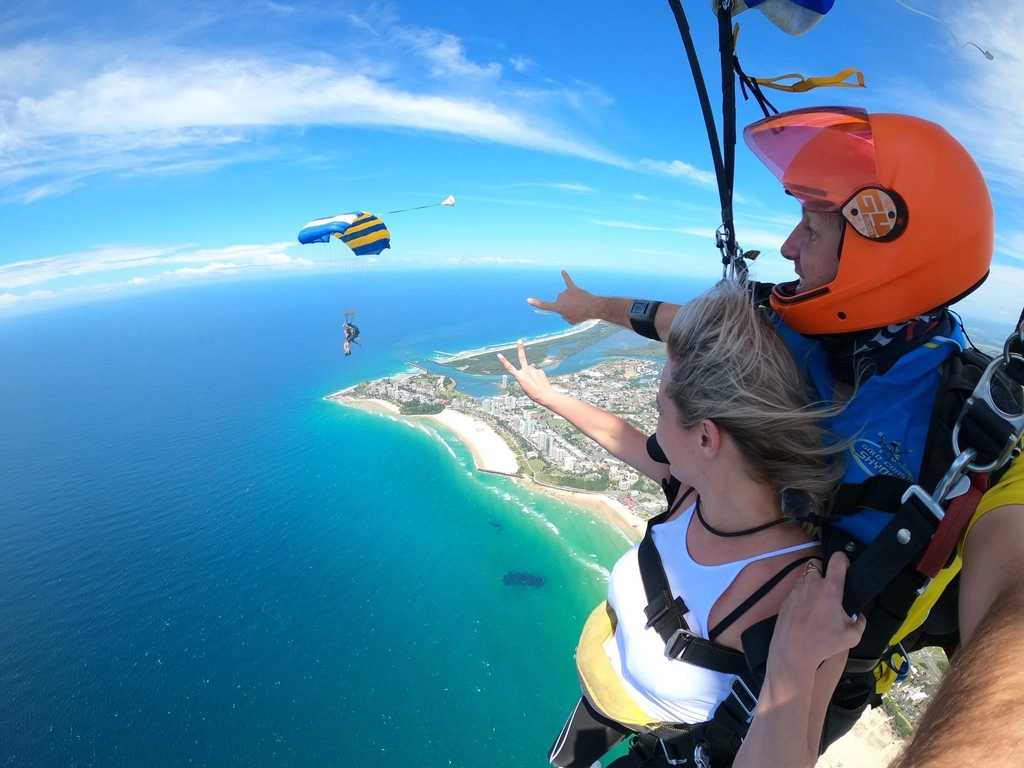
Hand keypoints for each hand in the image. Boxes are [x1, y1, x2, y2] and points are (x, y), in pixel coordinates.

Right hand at [497, 340, 555, 405]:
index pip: (509, 368)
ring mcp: (533, 370)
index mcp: (519, 377)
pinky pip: (537, 371)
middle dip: (520, 348)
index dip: (503, 361)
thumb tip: (532, 364)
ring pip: (530, 368)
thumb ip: (527, 374)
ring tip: (535, 382)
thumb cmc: (533, 393)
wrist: (544, 395)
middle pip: (522, 358)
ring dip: (531, 373)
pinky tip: (539, 381)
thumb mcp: (525, 385)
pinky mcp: (539, 370)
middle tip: (520, 340)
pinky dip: (537, 375)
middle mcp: (526, 371)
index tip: (499, 355)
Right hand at [527, 271, 595, 324]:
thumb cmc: (582, 315)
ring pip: (565, 296)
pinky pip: (568, 281)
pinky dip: (566, 276)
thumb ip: (565, 315)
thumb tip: (565, 308)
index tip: (528, 300)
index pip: (545, 305)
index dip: (536, 303)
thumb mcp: (570, 321)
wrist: (593, 307)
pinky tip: (563, 271)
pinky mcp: (573, 288)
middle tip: (575, 309)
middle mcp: (560, 298)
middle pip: (559, 301)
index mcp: (558, 307)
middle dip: (566, 306)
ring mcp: (566, 292)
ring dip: (572, 300)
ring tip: (579, 304)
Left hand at [771, 553, 866, 674]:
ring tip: (819, 601)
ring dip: (812, 583)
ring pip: (804, 577)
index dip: (843, 559)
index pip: (837, 559)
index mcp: (830, 588)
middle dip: (824, 569)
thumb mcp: (852, 636)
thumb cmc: (824, 643)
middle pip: (816, 563)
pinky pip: (796, 591)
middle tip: (830, 585)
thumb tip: (859, 616)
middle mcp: (811, 584)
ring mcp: (795, 591)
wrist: (793, 652)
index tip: (846, 568)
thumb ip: (860, 622)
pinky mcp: (785, 600)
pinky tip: (806, 612)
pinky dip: (802, 596)